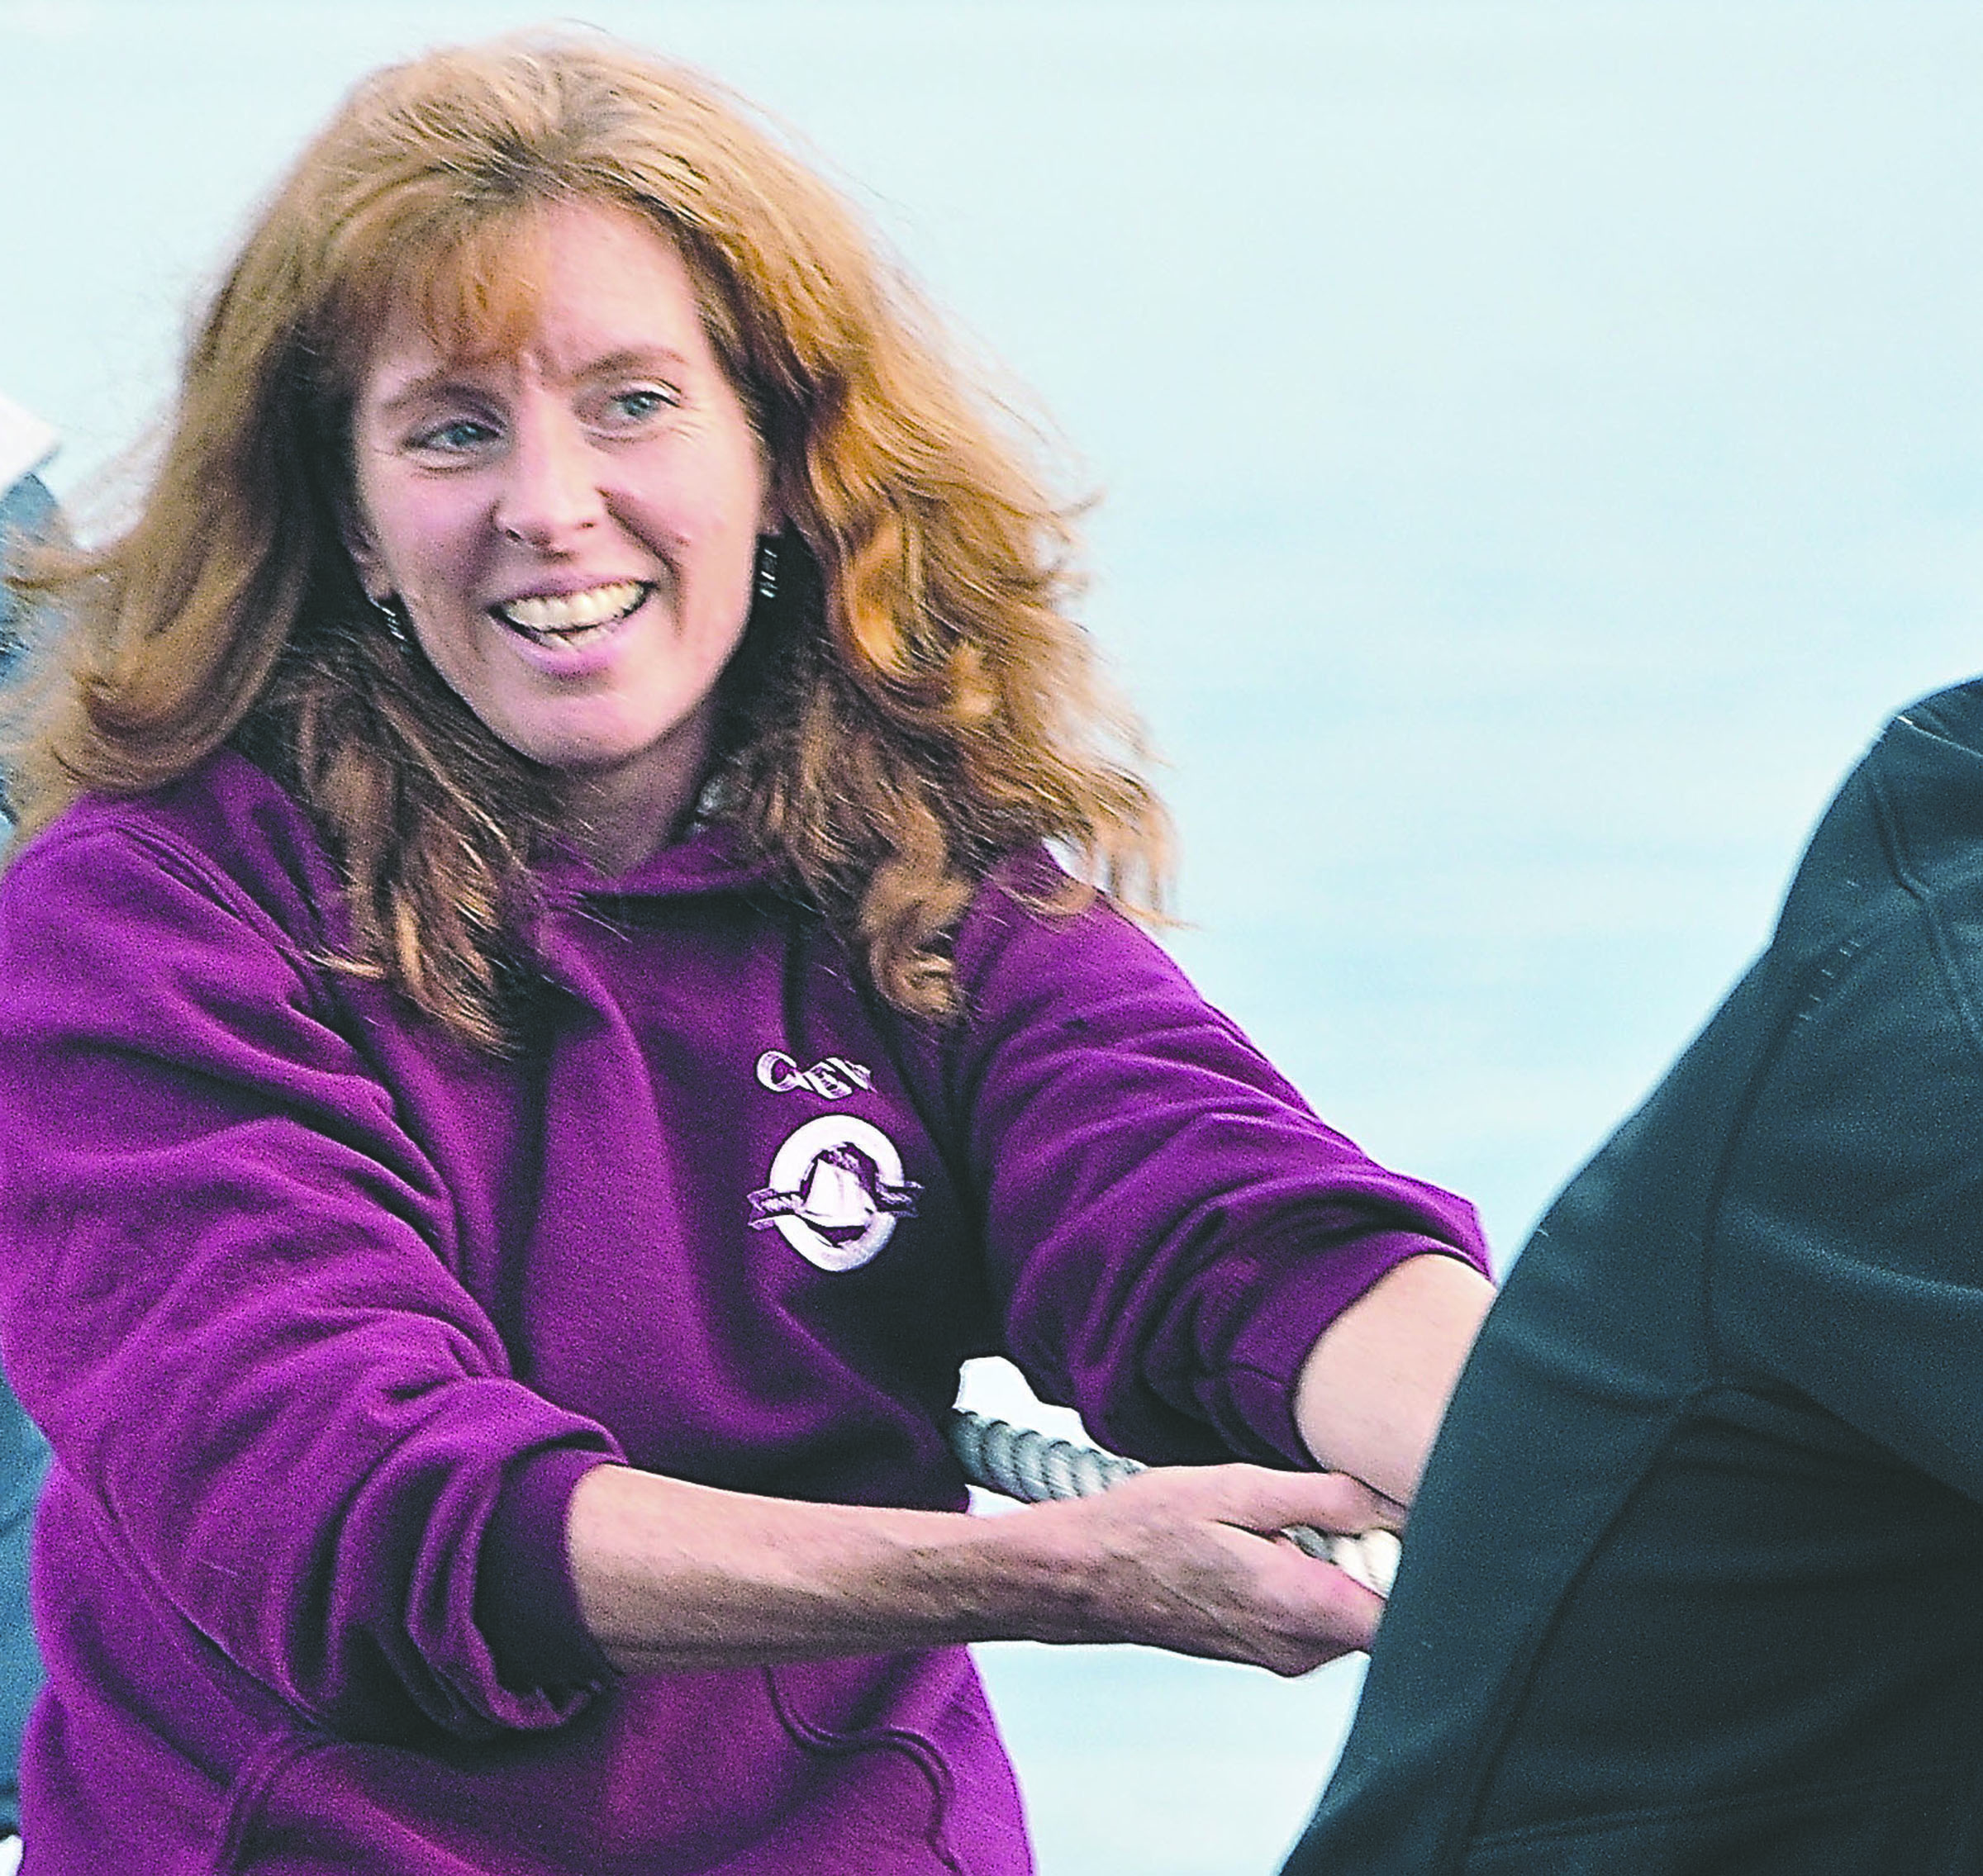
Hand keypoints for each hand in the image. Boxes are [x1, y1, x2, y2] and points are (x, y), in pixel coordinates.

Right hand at [1018, 1462, 1396, 1675]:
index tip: (1395, 1524)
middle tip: (1329, 1512)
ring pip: (1354, 1612)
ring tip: (1288, 1526)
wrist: (1089, 1573)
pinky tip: (1273, 1545)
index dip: (1418, 1567)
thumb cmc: (1148, 1529)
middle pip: (1386, 1610)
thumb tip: (1389, 1501)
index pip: (1404, 1615)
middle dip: (1375, 1555)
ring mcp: (1285, 1656)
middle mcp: (1298, 1648)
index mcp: (1297, 1607)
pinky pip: (1323, 1618)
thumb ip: (1322, 1498)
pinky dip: (1315, 1579)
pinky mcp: (1273, 1651)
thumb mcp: (1236, 1488)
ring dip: (1342, 1565)